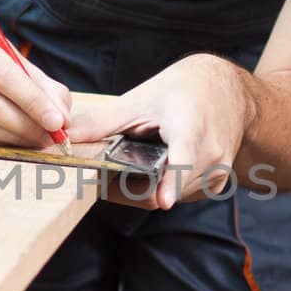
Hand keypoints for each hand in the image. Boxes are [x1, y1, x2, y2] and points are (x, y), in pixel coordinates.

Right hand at [0, 22, 71, 147]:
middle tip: (49, 137)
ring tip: (34, 140)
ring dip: (12, 137)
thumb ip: (42, 85)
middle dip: (25, 125)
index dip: (33, 101)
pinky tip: (9, 140)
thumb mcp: (11, 58)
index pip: (2, 74)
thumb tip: (62, 119)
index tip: (58, 122)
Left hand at [68, 54, 252, 209]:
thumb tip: (63, 138)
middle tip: (107, 175)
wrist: (228, 91)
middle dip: (131, 187)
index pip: (184, 160)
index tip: (164, 200)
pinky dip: (163, 187)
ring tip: (137, 162)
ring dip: (146, 187)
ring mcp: (217, 171)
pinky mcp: (216, 183)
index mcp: (191, 127)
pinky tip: (158, 166)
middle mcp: (211, 154)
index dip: (172, 182)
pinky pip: (180, 196)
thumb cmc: (183, 91)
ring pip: (169, 197)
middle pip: (164, 188)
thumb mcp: (140, 99)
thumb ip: (101, 123)